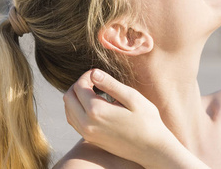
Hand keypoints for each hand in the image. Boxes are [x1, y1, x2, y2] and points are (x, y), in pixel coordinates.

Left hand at [64, 69, 210, 168]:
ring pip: (68, 109)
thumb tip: (93, 72)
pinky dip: (77, 109)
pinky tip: (92, 105)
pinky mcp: (90, 139)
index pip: (79, 86)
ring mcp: (87, 134)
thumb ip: (111, 85)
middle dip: (78, 84)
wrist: (151, 149)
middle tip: (95, 80)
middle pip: (68, 97)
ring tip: (94, 91)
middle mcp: (87, 124)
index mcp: (97, 111)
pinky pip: (74, 121)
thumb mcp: (133, 98)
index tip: (98, 72)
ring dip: (76, 97)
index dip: (87, 75)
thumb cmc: (147, 121)